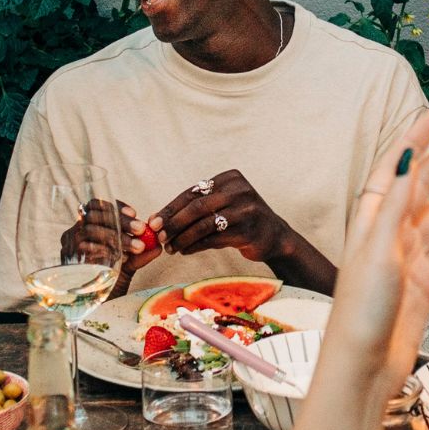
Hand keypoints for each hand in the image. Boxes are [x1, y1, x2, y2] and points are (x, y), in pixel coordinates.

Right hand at [59, 199, 157, 292]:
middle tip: (141, 229)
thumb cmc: (112, 276)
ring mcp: (70, 244)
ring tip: (138, 247)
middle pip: (95, 216)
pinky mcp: (69, 258)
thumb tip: (158, 245)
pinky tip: (121, 257)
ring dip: (118, 238)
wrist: (97, 302)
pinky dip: (106, 251)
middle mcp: (75, 231)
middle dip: (121, 222)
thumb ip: (143, 252)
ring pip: (92, 231)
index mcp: (88, 225)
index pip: (97, 205)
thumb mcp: (131, 262)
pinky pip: (86, 249)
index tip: (135, 214)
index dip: (116, 207)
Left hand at [150, 171, 302, 265]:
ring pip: (204, 225)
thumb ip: (195, 207)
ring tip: (171, 248)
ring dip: (183, 238)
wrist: (274, 236)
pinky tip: (186, 251)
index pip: (193, 192)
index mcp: (231, 178)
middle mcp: (240, 190)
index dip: (171, 208)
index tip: (154, 221)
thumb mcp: (222, 205)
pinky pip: (214, 239)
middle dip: (174, 223)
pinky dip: (196, 246)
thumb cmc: (241, 219)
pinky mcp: (248, 231)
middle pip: (197, 207)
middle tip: (159, 236)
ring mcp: (246, 211)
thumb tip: (156, 218)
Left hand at [328, 111, 428, 389]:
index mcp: (372, 220)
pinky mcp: (426, 279)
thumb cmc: (360, 313)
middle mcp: (392, 233)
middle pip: (426, 183)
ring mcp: (411, 255)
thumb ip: (395, 205)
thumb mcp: (378, 252)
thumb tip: (409, 158)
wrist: (365, 365)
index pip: (398, 168)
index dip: (417, 140)